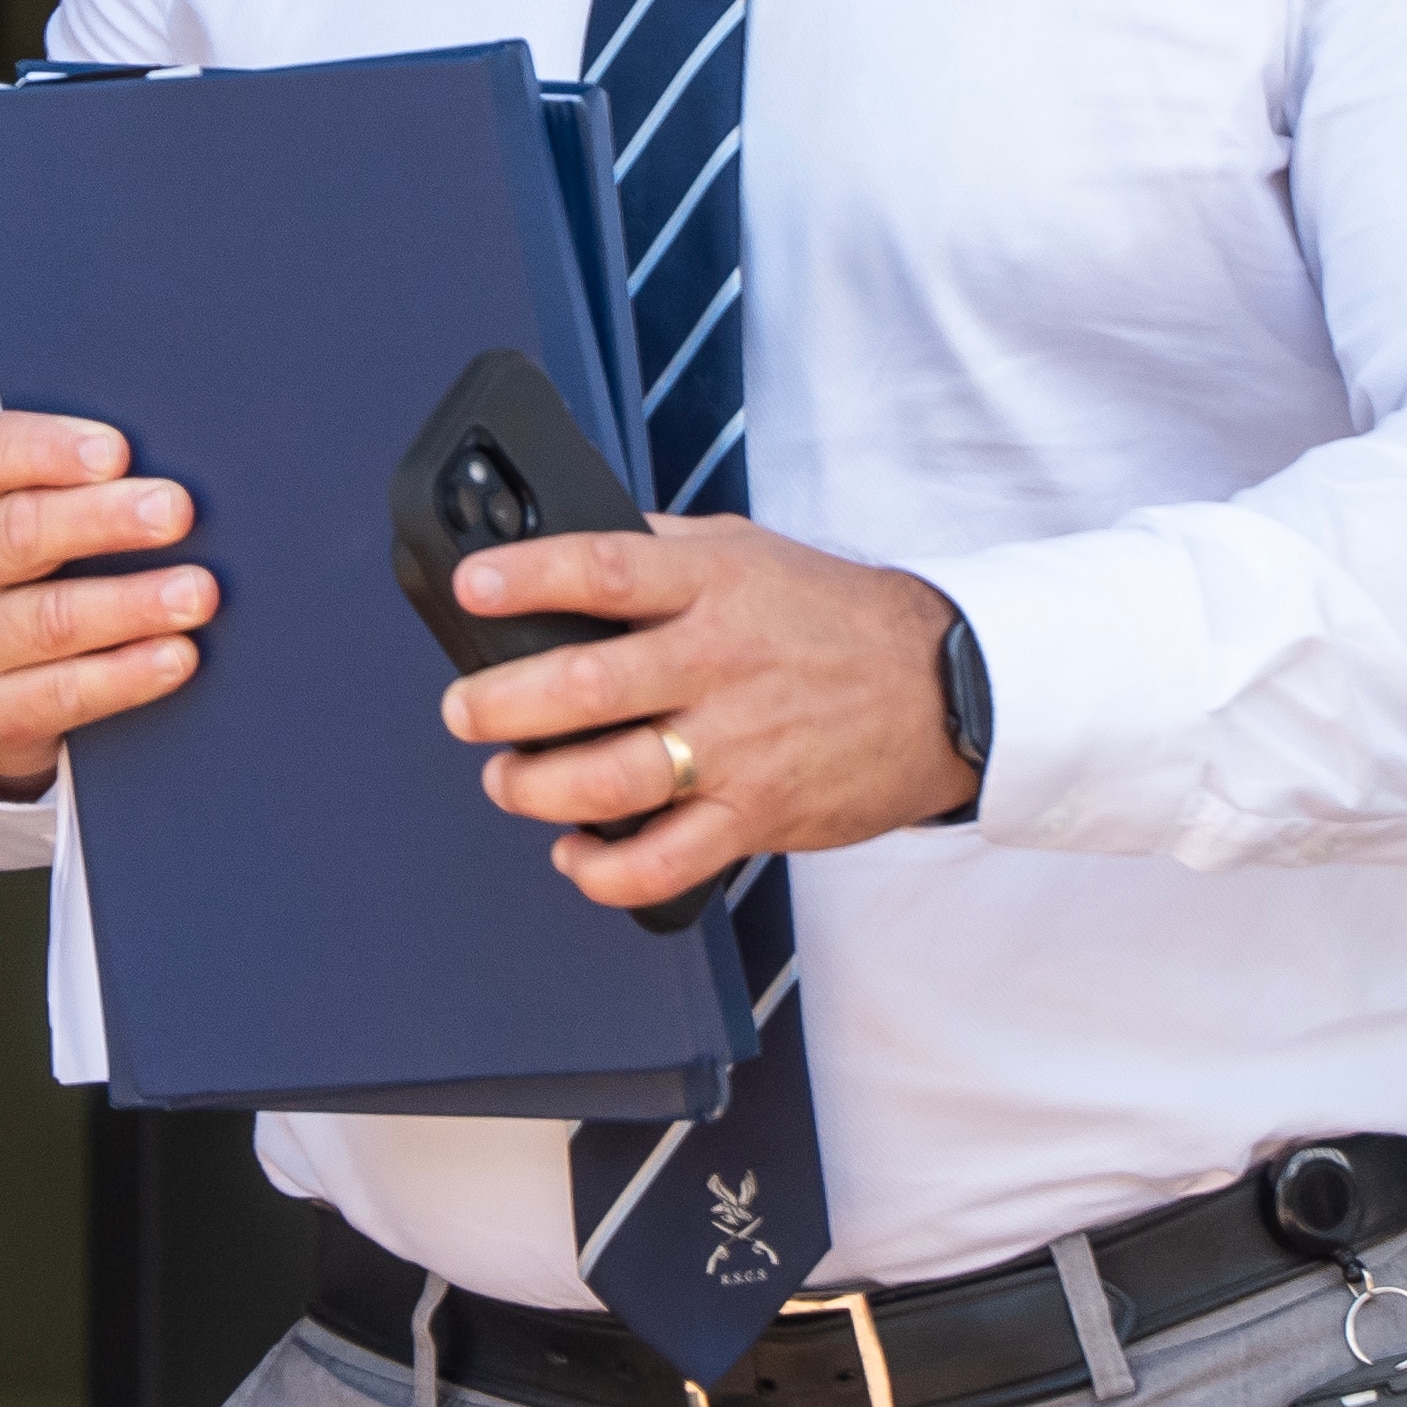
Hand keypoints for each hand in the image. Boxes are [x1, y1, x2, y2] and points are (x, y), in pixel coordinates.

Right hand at [0, 409, 209, 793]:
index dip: (50, 449)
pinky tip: (176, 655)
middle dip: (104, 519)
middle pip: (19, 532)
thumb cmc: (25, 568)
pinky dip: (127, 673)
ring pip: (48, 618)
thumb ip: (74, 481)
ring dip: (131, 602)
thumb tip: (168, 467)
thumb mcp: (22, 510)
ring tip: (196, 593)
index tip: (117, 451)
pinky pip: (63, 692)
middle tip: (175, 511)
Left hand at [434, 516, 975, 908]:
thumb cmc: (834, 617)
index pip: (605, 571)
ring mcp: (737, 746)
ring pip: (610, 779)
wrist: (942, 686)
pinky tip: (574, 854)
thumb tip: (574, 537)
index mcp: (713, 586)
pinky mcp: (756, 815)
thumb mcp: (751, 550)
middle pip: (586, 686)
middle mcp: (719, 664)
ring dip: (535, 787)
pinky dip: (602, 869)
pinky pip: (662, 862)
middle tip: (465, 709)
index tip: (473, 587)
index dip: (527, 577)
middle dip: (501, 703)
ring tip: (506, 779)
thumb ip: (664, 547)